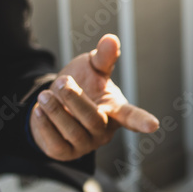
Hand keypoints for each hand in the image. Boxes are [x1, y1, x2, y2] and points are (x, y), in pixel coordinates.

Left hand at [29, 34, 159, 161]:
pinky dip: (46, 125)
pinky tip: (39, 110)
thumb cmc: (80, 86)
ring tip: (45, 95)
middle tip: (62, 82)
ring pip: (74, 132)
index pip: (131, 116)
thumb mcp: (91, 68)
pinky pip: (56, 143)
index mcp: (115, 111)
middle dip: (75, 99)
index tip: (153, 125)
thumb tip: (111, 39)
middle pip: (94, 120)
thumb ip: (103, 57)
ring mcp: (85, 144)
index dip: (141, 120)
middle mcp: (103, 131)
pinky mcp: (65, 152)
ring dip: (57, 111)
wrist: (53, 104)